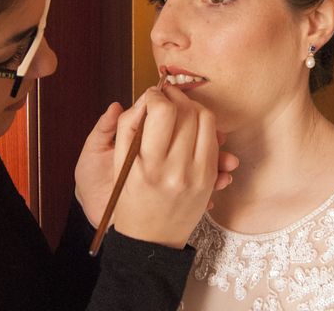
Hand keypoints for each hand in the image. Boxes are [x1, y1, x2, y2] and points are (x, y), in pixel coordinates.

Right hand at [75, 86, 237, 244]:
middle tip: (168, 96)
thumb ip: (128, 126)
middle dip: (176, 96)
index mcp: (145, 164)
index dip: (157, 95)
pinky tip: (192, 128)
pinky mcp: (209, 180)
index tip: (152, 95)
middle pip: (186, 112)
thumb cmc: (130, 197)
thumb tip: (148, 97)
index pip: (161, 111)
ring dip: (193, 107)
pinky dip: (205, 127)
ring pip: (205, 120)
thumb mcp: (119, 163)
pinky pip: (214, 139)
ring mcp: (195, 175)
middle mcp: (173, 169)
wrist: (151, 239)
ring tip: (181, 109)